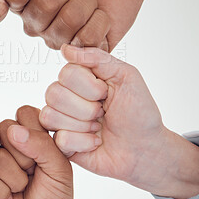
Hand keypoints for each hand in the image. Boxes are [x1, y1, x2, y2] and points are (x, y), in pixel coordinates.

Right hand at [0, 106, 74, 198]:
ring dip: (15, 179)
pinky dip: (0, 192)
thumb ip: (42, 144)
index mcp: (29, 134)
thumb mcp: (60, 169)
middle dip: (24, 157)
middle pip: (4, 128)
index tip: (44, 156)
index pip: (24, 113)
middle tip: (32, 174)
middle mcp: (7, 142)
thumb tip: (14, 130)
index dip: (34, 133)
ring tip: (21, 189)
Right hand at [42, 45, 198, 198]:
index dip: (90, 86)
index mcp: (79, 79)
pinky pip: (60, 139)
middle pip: (54, 94)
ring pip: (51, 116)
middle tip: (103, 112)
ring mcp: (61, 121)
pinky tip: (95, 142)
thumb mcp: (126, 76)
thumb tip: (66, 49)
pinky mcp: (61, 144)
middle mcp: (65, 97)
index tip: (107, 93)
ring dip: (84, 125)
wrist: (146, 149)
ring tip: (98, 127)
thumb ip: (97, 58)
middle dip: (87, 107)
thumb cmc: (139, 112)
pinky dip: (84, 142)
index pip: (66, 73)